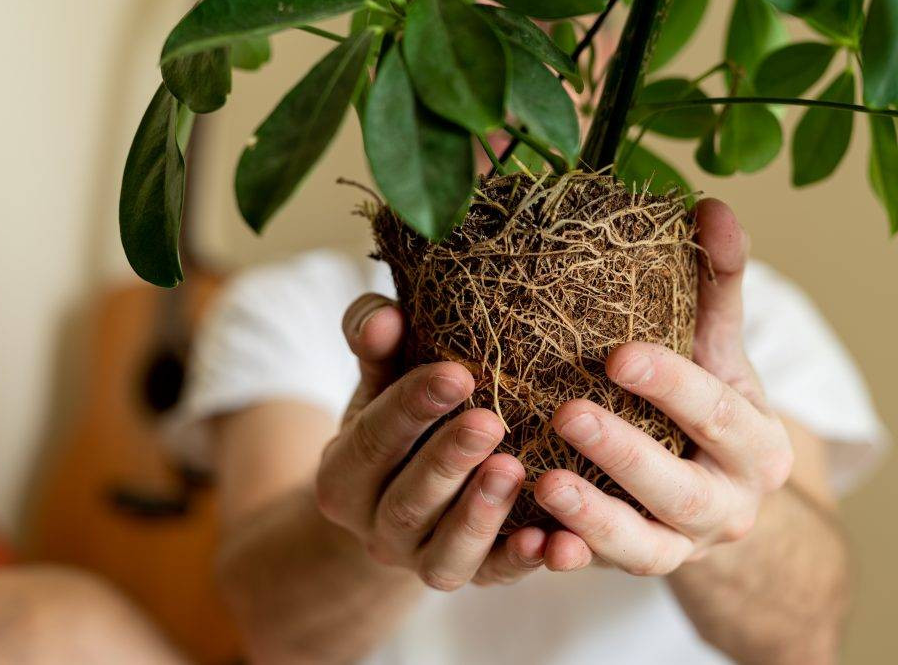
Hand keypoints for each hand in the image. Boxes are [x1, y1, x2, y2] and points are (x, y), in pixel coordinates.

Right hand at [314, 296, 551, 590]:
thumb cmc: (396, 423)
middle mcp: (376, 529)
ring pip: (445, 554)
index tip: (455, 373)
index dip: (410, 407)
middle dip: (449, 461)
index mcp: (343, 478)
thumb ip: (378, 348)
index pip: (373, 441)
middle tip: (490, 422)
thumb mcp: (378, 384)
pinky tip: (554, 539)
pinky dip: (521, 563)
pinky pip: (494, 579)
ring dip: (481, 515)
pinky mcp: (470, 579)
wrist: (399, 500)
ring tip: (515, 469)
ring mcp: (421, 561)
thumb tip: (386, 317)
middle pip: (408, 501)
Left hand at [532, 199, 794, 574]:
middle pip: (682, 489)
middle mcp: (728, 507)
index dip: (672, 385)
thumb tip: (712, 204)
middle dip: (626, 454)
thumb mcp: (718, 352)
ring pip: (644, 548)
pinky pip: (600, 573)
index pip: (718, 412)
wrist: (721, 495)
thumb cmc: (712, 407)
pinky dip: (566, 561)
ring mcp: (681, 548)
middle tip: (568, 413)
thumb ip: (715, 287)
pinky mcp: (635, 567)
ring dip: (594, 519)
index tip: (618, 354)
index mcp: (756, 445)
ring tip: (543, 484)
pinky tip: (529, 543)